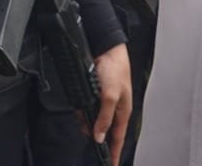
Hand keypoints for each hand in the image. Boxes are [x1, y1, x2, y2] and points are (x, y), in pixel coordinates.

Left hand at [78, 43, 131, 164]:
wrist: (106, 48)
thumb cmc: (115, 70)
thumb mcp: (110, 96)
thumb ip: (104, 117)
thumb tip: (99, 136)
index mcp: (122, 112)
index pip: (118, 139)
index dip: (114, 153)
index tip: (111, 165)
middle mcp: (113, 109)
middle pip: (102, 130)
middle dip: (93, 133)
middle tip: (85, 130)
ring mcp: (103, 101)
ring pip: (92, 119)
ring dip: (85, 119)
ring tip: (82, 114)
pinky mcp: (94, 94)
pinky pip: (86, 107)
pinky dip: (81, 108)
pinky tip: (79, 105)